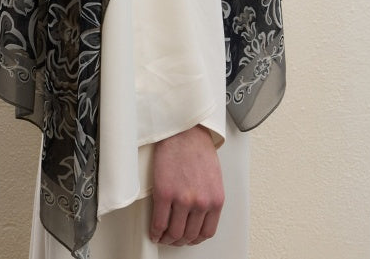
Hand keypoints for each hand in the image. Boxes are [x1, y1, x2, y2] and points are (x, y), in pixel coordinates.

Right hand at [149, 124, 223, 246]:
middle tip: (173, 238)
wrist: (184, 130)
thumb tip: (198, 215)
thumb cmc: (198, 147)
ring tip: (162, 235)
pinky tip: (154, 230)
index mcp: (215, 199)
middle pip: (188, 235)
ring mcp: (182, 199)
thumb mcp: (213, 177)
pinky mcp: (164, 193)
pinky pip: (158, 222)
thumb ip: (208, 198)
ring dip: (166, 238)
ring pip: (173, 232)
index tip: (188, 237)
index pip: (206, 232)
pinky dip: (155, 231)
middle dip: (179, 240)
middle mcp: (201, 202)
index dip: (194, 238)